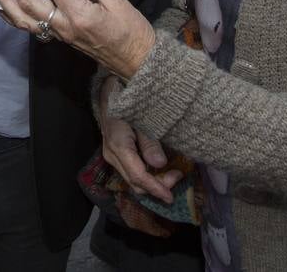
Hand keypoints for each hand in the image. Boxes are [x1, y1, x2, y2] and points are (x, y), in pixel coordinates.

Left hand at [0, 0, 153, 79]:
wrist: (137, 62)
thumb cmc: (132, 33)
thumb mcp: (119, 2)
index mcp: (78, 16)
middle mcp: (62, 27)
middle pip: (29, 1)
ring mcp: (58, 34)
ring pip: (22, 18)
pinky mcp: (59, 37)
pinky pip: (29, 27)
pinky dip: (13, 16)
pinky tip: (2, 6)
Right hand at [97, 76, 181, 203]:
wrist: (109, 89)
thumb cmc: (128, 100)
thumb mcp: (142, 117)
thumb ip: (150, 141)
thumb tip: (160, 163)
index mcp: (118, 145)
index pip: (138, 176)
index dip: (155, 188)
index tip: (170, 196)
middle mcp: (112, 155)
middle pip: (134, 182)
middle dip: (157, 186)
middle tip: (177, 175)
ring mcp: (111, 155)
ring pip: (132, 179)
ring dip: (152, 181)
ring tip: (172, 172)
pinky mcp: (115, 153)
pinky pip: (130, 171)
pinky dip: (146, 174)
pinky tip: (159, 167)